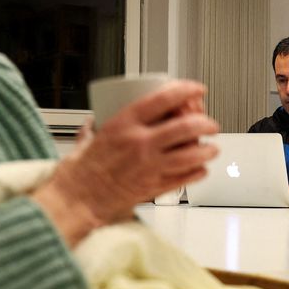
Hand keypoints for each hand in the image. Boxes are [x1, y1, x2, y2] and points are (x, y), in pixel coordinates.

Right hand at [33, 80, 218, 245]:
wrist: (77, 199)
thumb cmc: (80, 170)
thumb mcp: (89, 137)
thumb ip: (98, 125)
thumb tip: (98, 116)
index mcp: (125, 124)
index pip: (163, 99)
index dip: (186, 90)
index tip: (197, 89)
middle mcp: (141, 143)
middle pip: (186, 126)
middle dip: (205, 123)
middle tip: (210, 125)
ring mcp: (150, 166)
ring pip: (192, 154)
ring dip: (207, 150)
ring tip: (212, 148)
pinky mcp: (154, 187)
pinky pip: (185, 178)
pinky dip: (198, 172)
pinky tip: (201, 169)